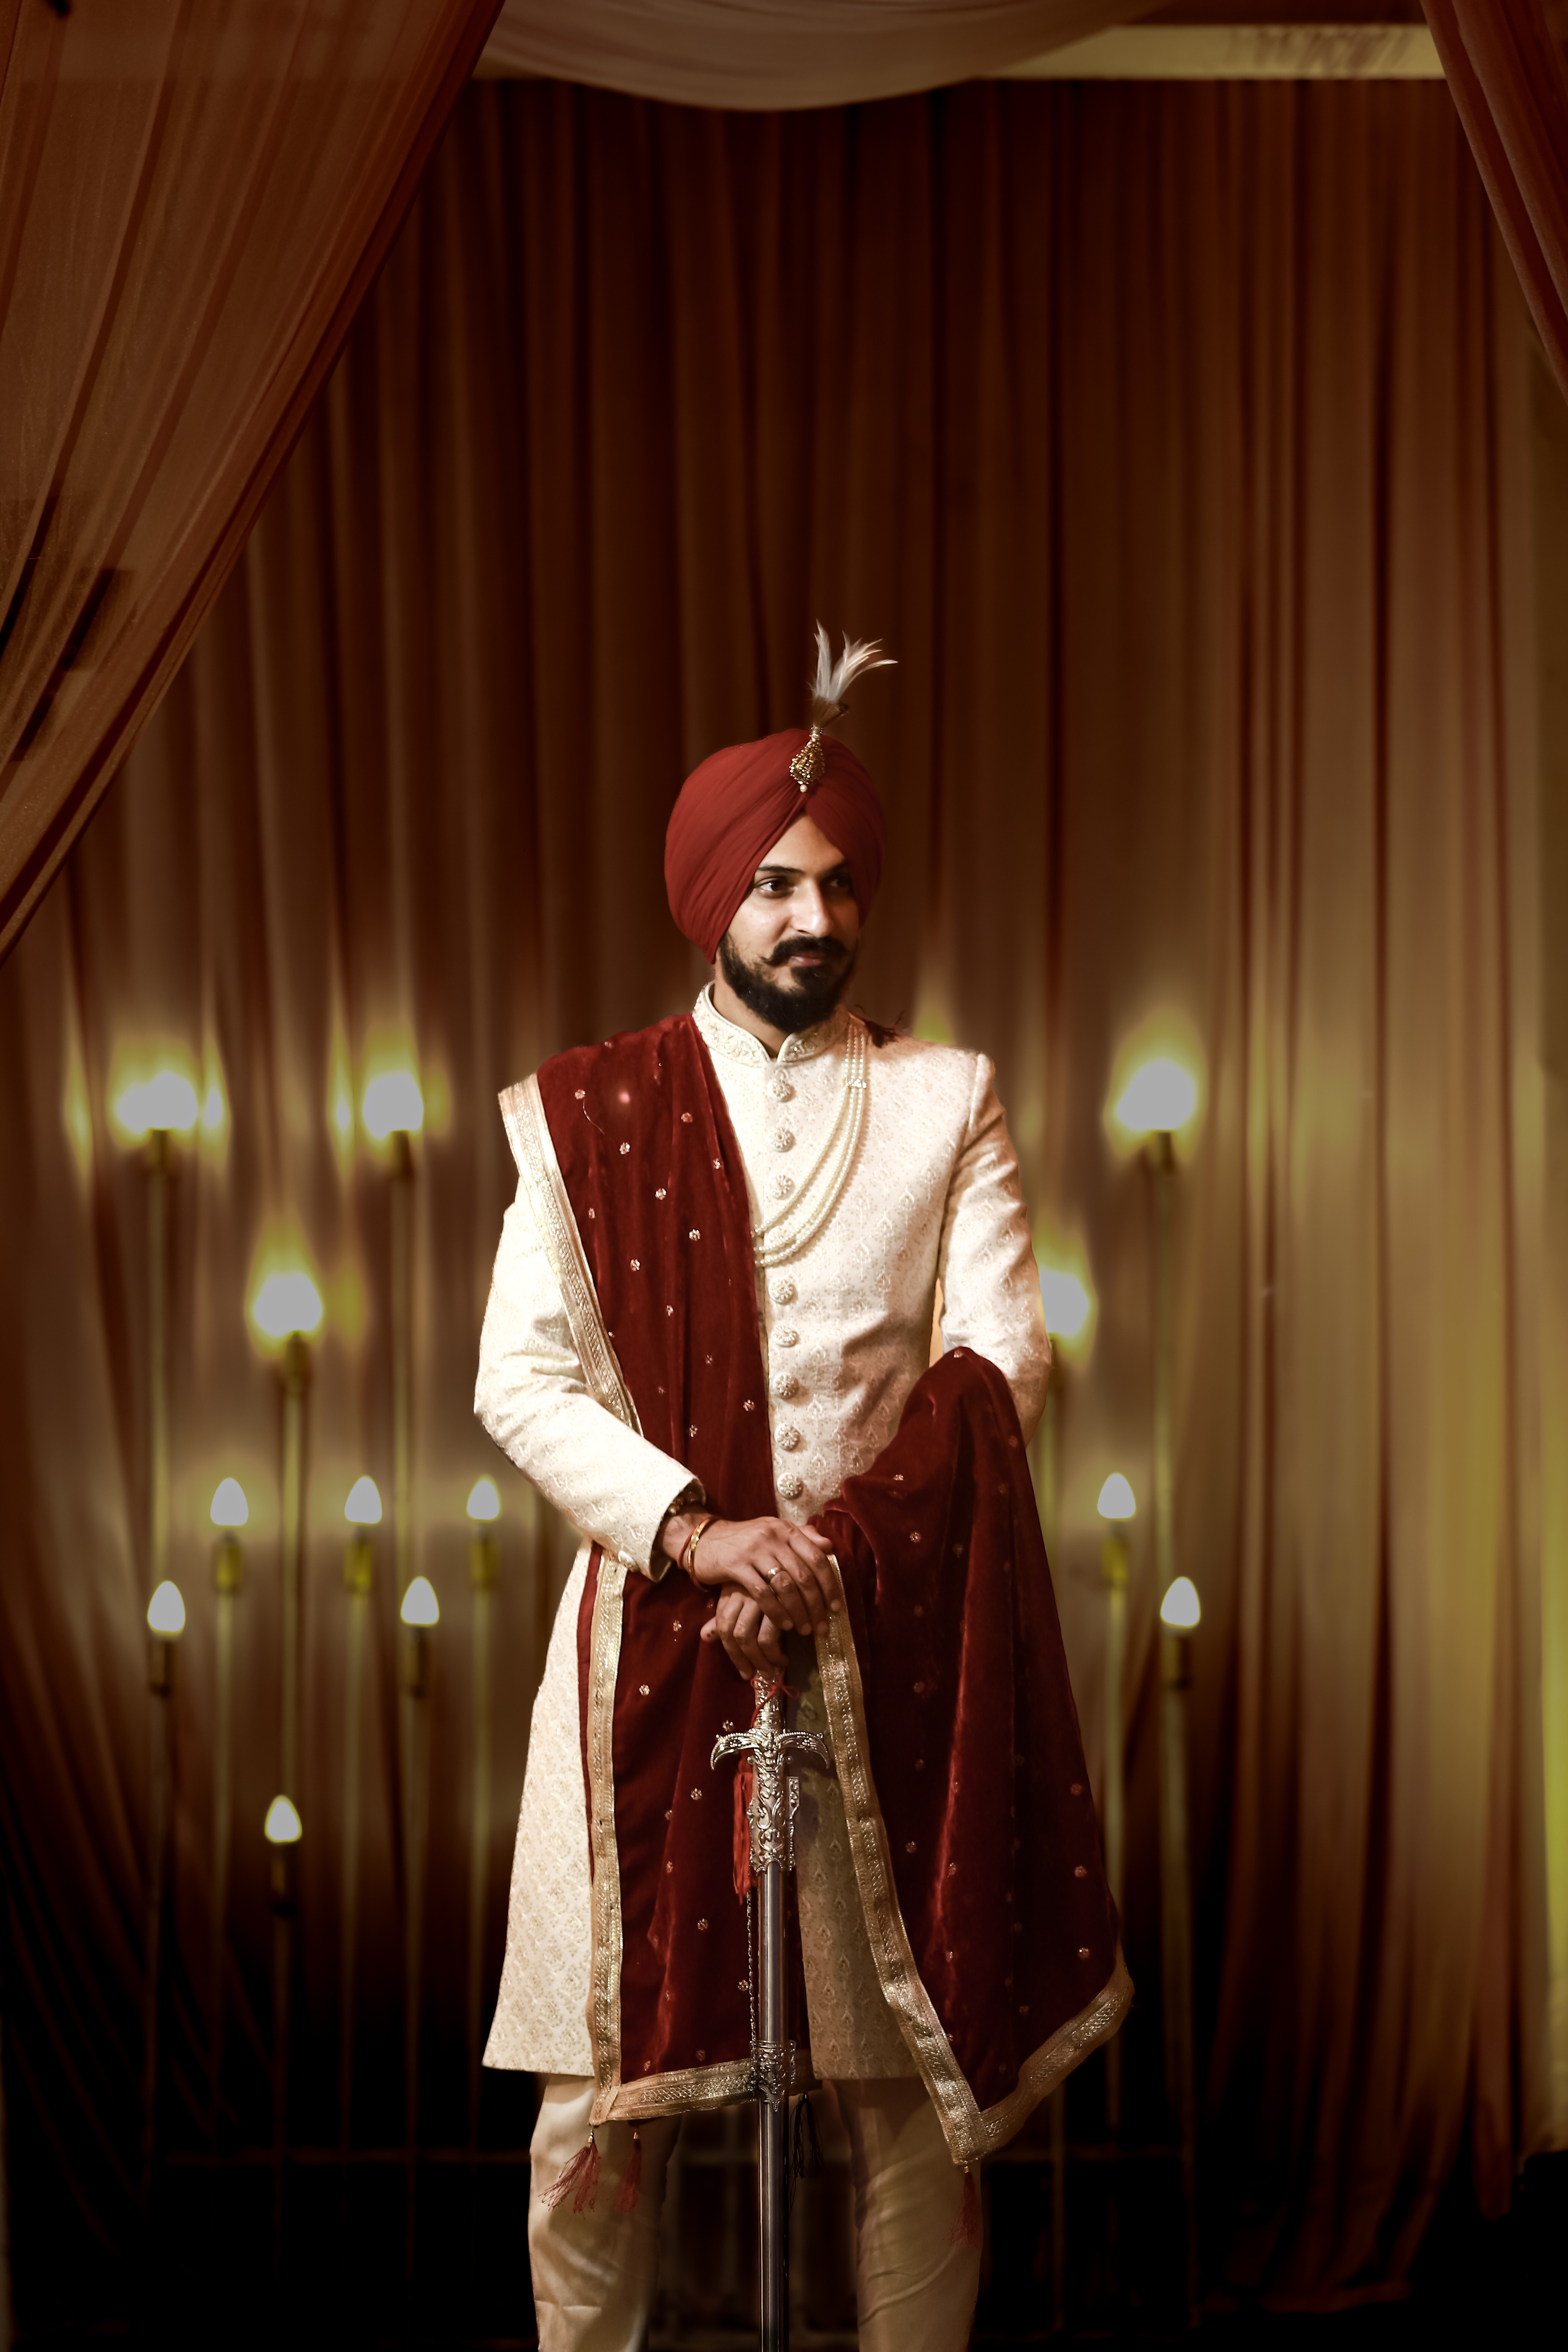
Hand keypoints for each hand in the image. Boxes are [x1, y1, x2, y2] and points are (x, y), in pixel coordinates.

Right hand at [662, 1512, 840, 1635]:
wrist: (705, 1539)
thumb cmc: (745, 1540)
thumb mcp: (774, 1532)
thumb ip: (801, 1536)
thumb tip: (829, 1546)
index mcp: (786, 1530)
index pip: (816, 1558)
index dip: (830, 1585)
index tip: (836, 1607)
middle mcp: (773, 1537)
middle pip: (803, 1576)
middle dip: (816, 1605)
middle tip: (822, 1626)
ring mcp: (754, 1551)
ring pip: (785, 1586)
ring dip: (798, 1612)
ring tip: (805, 1630)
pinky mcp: (736, 1566)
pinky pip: (762, 1593)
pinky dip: (776, 1612)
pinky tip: (784, 1625)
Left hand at [700, 1587, 788, 1679]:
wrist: (797, 1561)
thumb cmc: (768, 1581)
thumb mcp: (742, 1593)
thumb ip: (725, 1616)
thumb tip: (705, 1637)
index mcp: (730, 1593)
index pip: (722, 1626)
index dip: (731, 1651)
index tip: (743, 1669)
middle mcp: (741, 1595)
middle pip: (733, 1633)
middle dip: (741, 1659)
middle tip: (754, 1674)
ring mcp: (758, 1598)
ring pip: (747, 1637)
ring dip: (759, 1660)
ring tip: (771, 1670)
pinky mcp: (777, 1604)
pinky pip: (768, 1637)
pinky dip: (774, 1653)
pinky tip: (783, 1658)